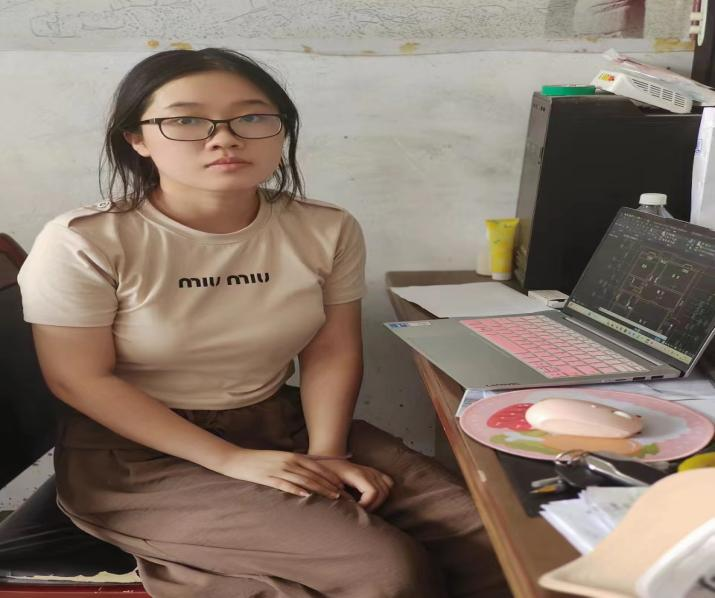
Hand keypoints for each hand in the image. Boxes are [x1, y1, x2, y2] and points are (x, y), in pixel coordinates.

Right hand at [218, 448, 344, 498]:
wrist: (237, 459)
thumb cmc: (259, 460)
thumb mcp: (279, 459)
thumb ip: (293, 464)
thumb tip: (308, 473)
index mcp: (292, 456)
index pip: (316, 467)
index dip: (329, 476)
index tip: (340, 484)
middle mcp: (288, 461)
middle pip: (313, 474)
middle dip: (329, 485)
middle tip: (341, 494)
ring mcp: (278, 469)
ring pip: (303, 480)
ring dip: (319, 489)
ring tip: (331, 497)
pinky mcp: (268, 478)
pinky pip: (285, 485)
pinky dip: (297, 490)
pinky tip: (307, 496)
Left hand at [318, 459, 393, 511]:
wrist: (329, 458)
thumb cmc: (327, 471)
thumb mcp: (328, 483)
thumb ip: (338, 495)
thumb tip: (346, 508)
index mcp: (357, 474)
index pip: (373, 492)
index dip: (367, 504)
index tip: (357, 509)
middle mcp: (368, 472)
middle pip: (382, 492)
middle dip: (373, 505)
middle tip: (361, 511)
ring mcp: (372, 471)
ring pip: (387, 489)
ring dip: (379, 501)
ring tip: (366, 506)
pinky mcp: (374, 472)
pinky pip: (388, 482)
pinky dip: (384, 492)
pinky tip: (374, 498)